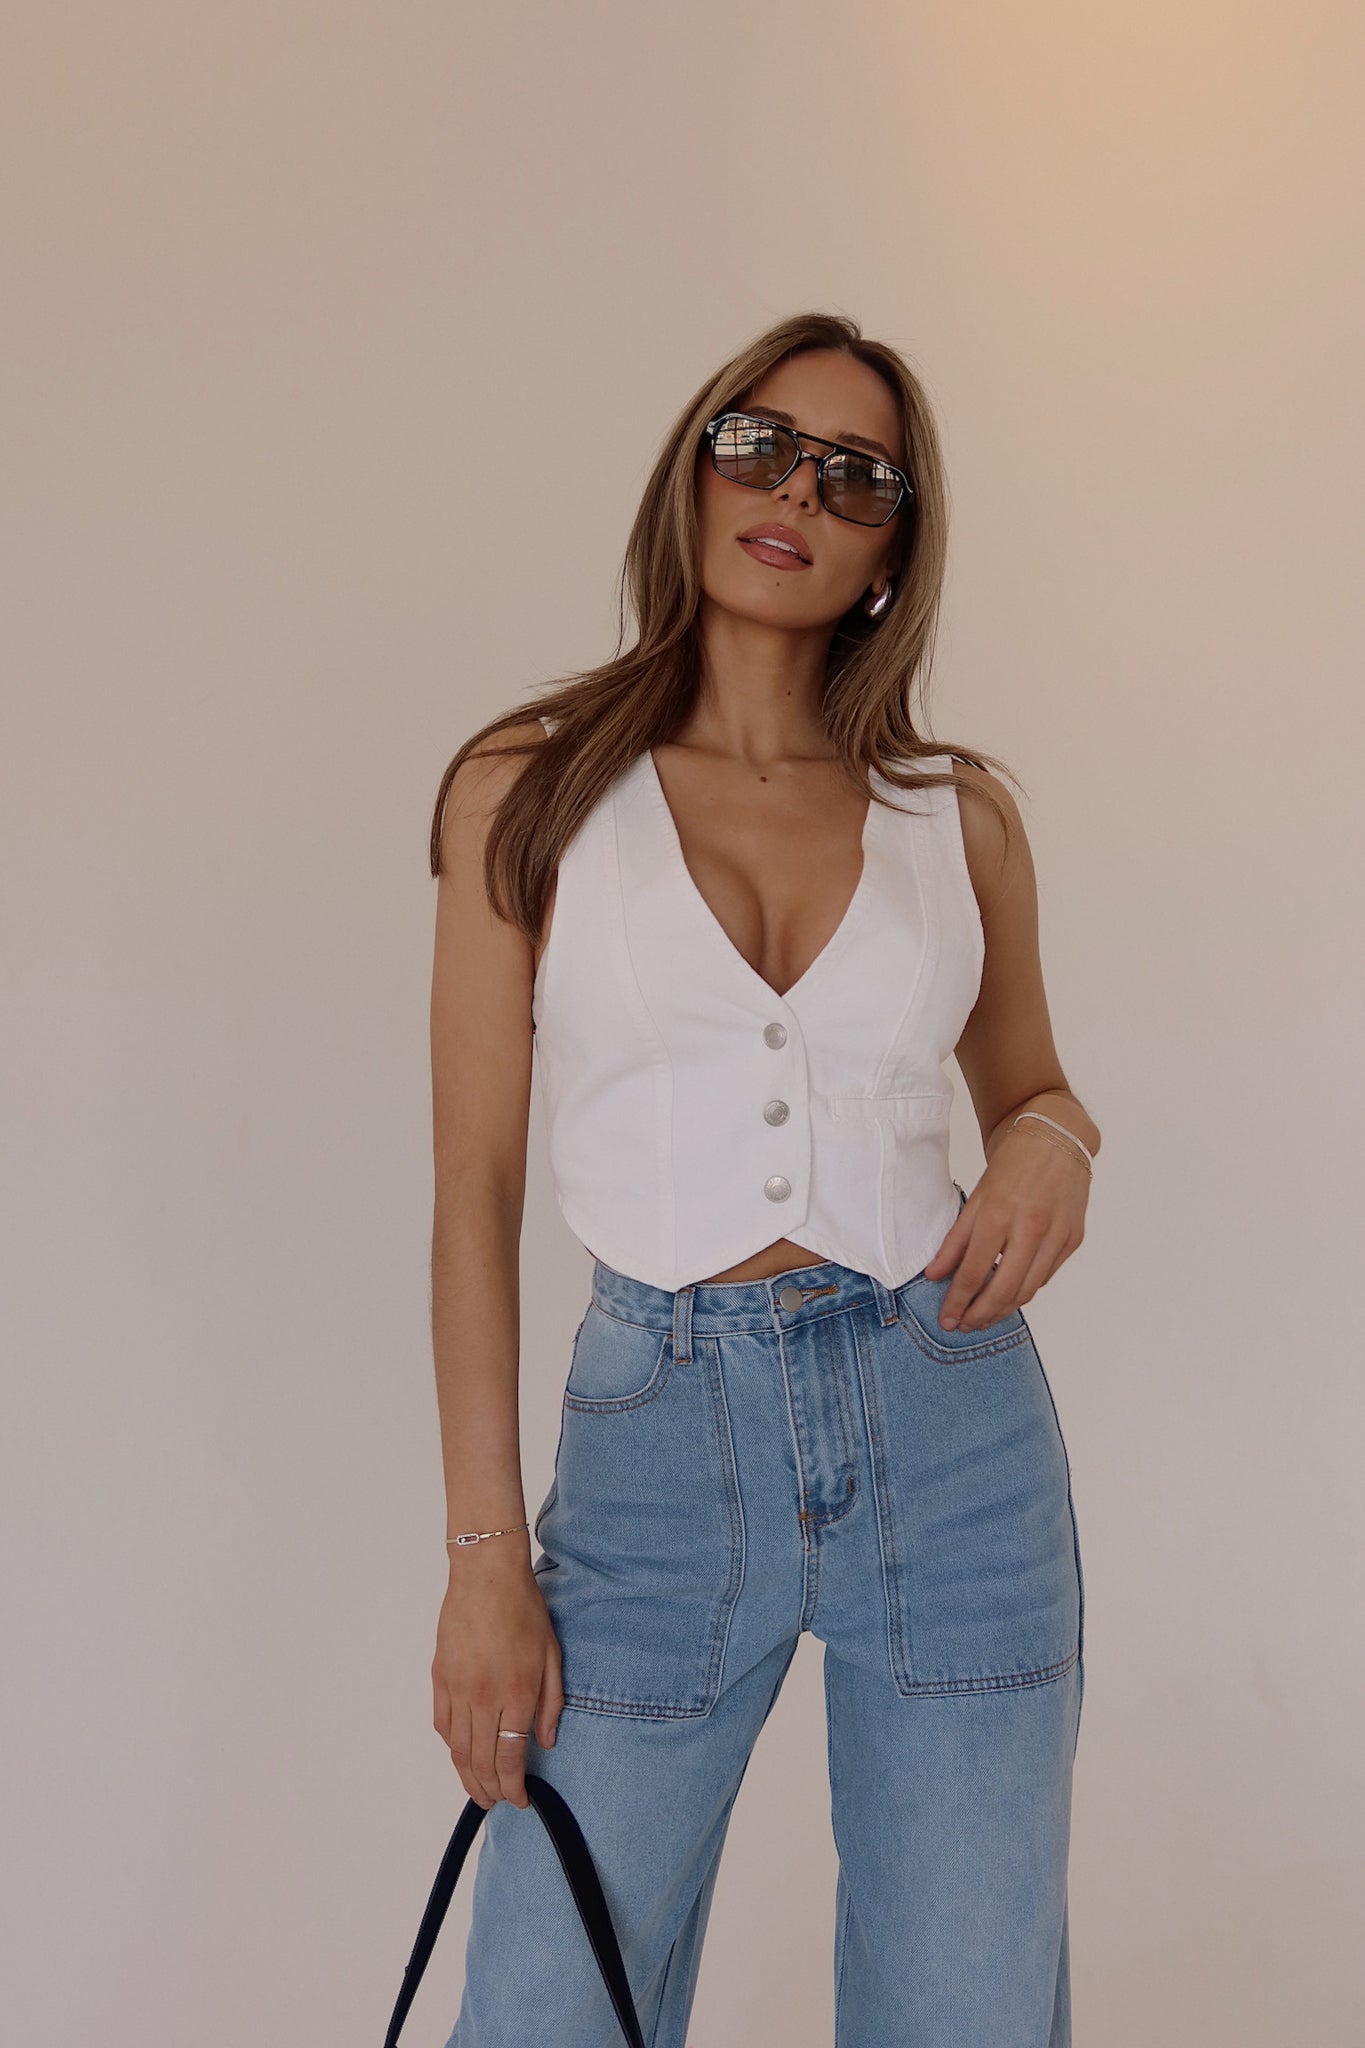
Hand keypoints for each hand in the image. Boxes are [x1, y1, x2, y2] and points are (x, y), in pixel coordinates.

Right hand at [432, 1548, 564, 1810]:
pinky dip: (451, 1747)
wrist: (486, 1577)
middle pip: (482, 1762)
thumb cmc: (524, 1610)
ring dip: (468, 1777)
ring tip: (478, 1791)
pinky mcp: (440, 1678)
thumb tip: (546, 1742)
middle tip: (497, 1803)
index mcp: (517, 1694)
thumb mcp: (552, 1655)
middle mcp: (485, 1698)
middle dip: (490, 1791)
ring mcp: (458, 1689)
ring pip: (458, 1750)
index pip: (511, 1758)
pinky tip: (461, 1754)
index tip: (520, 1800)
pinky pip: (443, 1725)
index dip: (514, 1787)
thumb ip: (551, 1704)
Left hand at [922, 1128, 1088, 1331]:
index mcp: (999, 1214)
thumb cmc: (1012, 1163)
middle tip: (965, 1326)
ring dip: (1004, 1309)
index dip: (958, 1302)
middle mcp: (1030, 1228)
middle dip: (981, 1315)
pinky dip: (1027, 1288)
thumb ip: (955, 1239)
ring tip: (985, 1316)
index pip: (974, 1273)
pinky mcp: (1074, 1238)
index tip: (947, 1320)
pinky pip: (1046, 1276)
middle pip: (1004, 1290)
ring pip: (1028, 1290)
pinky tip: (1011, 1292)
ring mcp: (1056, 1235)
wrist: (1056, 1137)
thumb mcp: (976, 1196)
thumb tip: (934, 1275)